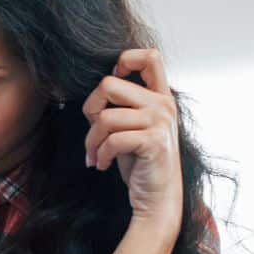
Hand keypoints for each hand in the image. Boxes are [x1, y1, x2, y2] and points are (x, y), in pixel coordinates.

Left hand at [82, 49, 183, 232]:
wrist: (157, 197)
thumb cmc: (140, 162)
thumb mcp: (132, 126)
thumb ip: (123, 104)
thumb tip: (96, 91)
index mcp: (159, 96)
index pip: (149, 56)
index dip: (124, 61)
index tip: (111, 86)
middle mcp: (163, 104)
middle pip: (109, 84)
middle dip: (90, 109)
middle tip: (93, 131)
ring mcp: (160, 122)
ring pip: (105, 117)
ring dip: (91, 140)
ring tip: (95, 154)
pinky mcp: (153, 142)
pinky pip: (112, 139)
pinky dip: (101, 154)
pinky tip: (102, 164)